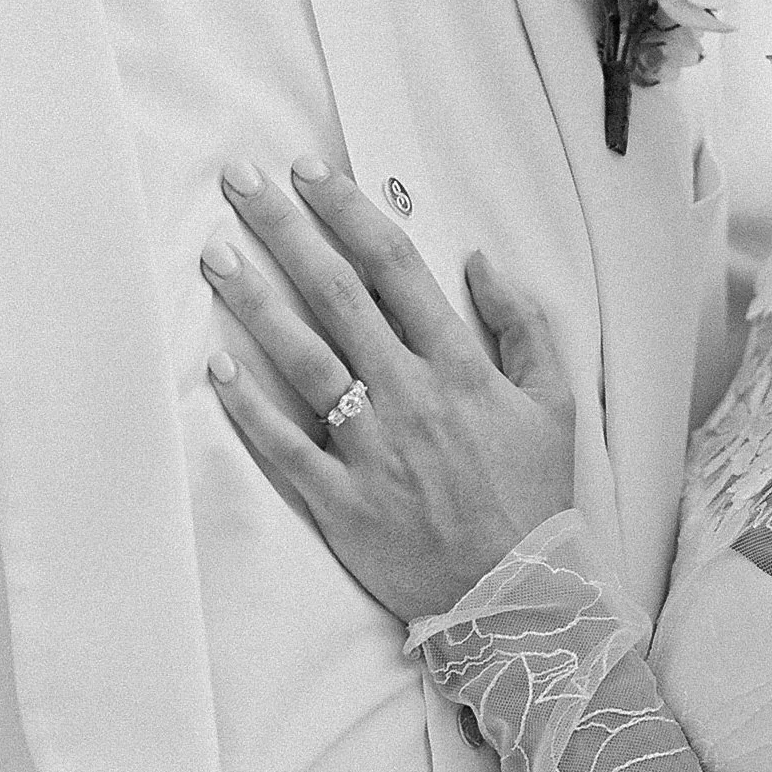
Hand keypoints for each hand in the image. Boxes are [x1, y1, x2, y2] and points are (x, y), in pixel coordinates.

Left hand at [200, 156, 575, 624]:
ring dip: (254, 300)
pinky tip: (215, 363)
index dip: (348, 212)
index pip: (394, 267)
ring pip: (302, 358)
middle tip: (239, 180)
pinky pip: (284, 446)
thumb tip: (481, 261)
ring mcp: (371, 448)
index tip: (308, 172)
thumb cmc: (536, 499)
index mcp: (460, 366)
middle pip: (336, 294)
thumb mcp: (557, 404)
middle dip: (284, 230)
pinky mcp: (341, 503)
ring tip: (214, 253)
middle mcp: (410, 395)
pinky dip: (248, 406)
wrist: (520, 600)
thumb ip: (525, 326)